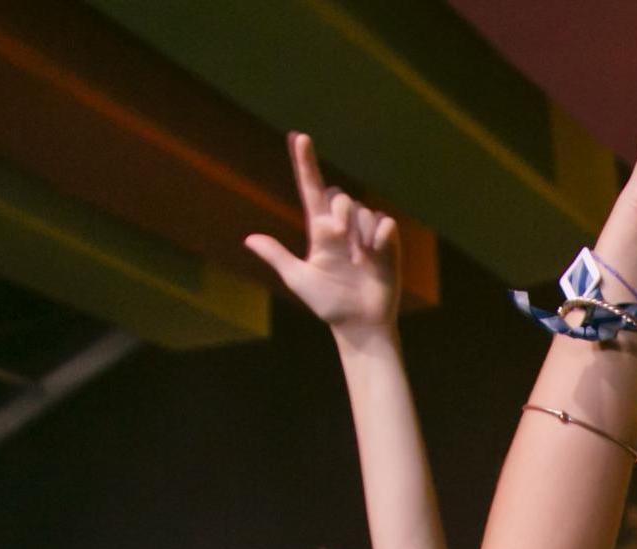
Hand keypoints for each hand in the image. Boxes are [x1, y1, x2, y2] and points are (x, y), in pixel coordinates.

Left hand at [243, 133, 399, 339]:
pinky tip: (376, 256)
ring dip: (359, 235)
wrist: (360, 323)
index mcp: (319, 231)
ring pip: (362, 211)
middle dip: (340, 212)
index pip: (310, 189)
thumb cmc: (329, 304)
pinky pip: (383, 222)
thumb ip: (278, 256)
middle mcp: (342, 226)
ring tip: (360, 261)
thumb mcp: (299, 280)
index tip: (299, 137)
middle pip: (339, 196)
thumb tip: (249, 239)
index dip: (305, 163)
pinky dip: (378, 237)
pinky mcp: (386, 241)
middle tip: (341, 241)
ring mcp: (365, 233)